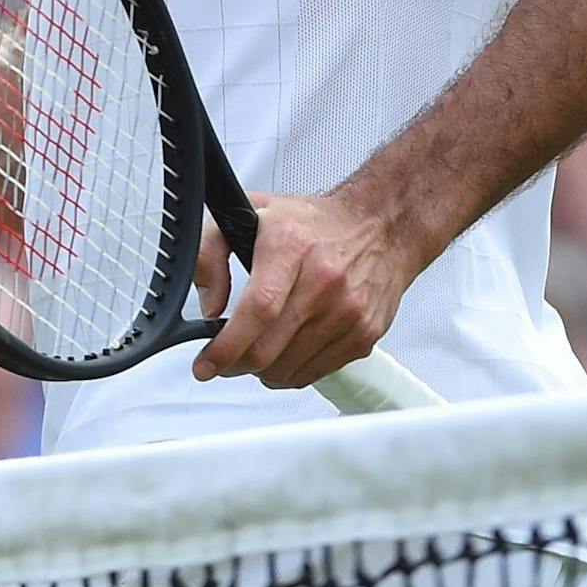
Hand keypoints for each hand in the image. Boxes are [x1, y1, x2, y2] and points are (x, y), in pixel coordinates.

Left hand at [188, 187, 420, 392]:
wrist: (381, 228)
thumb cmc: (314, 224)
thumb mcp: (251, 212)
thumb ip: (210, 251)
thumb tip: (210, 306)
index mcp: (291, 246)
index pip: (258, 309)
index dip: (226, 346)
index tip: (206, 364)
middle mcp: (323, 281)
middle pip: (268, 349)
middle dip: (234, 365)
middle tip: (223, 361)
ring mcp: (347, 312)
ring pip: (287, 369)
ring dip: (261, 371)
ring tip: (255, 351)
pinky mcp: (364, 335)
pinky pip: (314, 373)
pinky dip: (291, 372)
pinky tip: (285, 352)